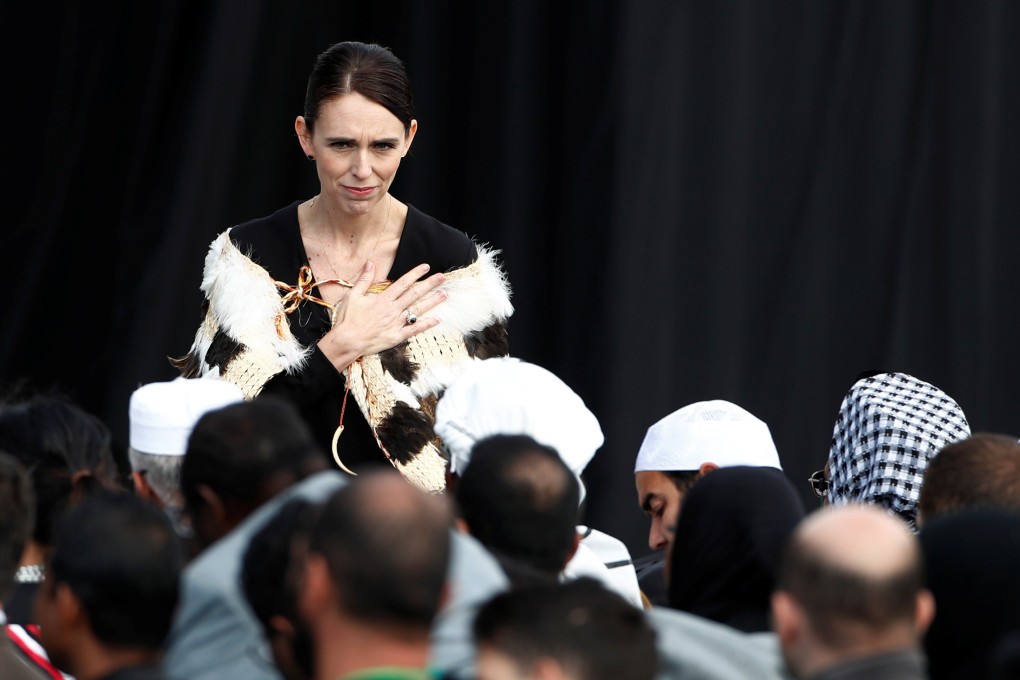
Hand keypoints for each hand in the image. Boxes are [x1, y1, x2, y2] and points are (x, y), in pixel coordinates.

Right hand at [319, 261, 446, 368]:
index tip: (426, 267)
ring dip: (432, 302)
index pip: (403, 283)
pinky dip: (426, 324)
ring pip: (418, 310)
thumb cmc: (348, 319)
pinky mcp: (397, 336)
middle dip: (429, 284)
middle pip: (414, 294)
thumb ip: (364, 279)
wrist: (347, 341)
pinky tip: (436, 320)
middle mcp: (393, 309)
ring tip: (444, 294)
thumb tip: (370, 263)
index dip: (415, 274)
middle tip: (442, 277)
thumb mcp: (353, 295)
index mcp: (383, 299)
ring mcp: (396, 323)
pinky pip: (414, 329)